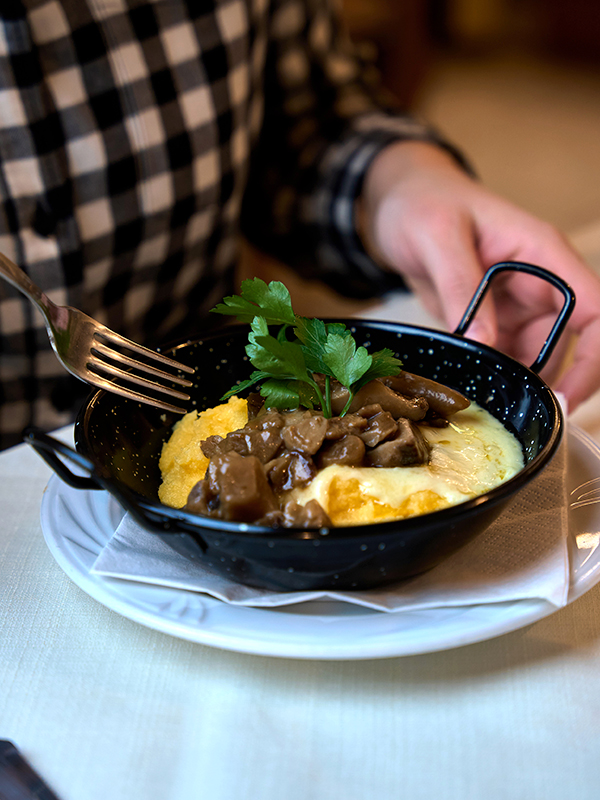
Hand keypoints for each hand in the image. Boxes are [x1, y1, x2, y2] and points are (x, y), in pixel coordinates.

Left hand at [359, 140, 599, 409]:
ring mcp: (515, 303)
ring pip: (534, 356)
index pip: (594, 307)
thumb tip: (484, 339)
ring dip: (516, 382)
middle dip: (547, 379)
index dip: (594, 356)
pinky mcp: (491, 319)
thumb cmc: (423, 202)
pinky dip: (494, 375)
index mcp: (541, 253)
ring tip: (487, 403)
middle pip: (567, 343)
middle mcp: (537, 282)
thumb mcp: (437, 235)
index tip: (566, 394)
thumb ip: (461, 284)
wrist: (397, 203)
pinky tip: (473, 388)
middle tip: (512, 411)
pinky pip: (504, 355)